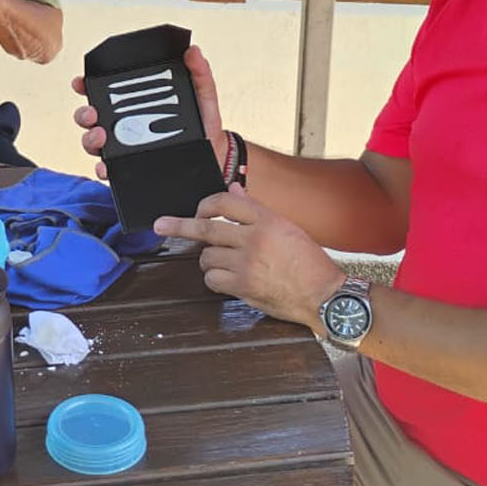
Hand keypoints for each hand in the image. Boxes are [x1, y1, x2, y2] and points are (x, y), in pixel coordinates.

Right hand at [71, 44, 225, 179]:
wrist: (215, 160)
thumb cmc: (205, 127)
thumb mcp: (204, 98)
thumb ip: (199, 74)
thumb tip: (193, 51)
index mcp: (136, 104)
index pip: (105, 92)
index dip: (87, 85)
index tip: (81, 82)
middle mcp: (124, 125)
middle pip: (91, 117)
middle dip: (84, 114)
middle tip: (93, 113)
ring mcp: (124, 148)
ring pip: (93, 143)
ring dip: (89, 139)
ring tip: (101, 136)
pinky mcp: (128, 169)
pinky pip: (108, 170)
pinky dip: (102, 169)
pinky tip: (106, 166)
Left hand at [154, 192, 345, 330]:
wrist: (325, 295)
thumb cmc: (310, 263)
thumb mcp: (287, 227)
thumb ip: (256, 210)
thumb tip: (234, 190)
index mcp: (267, 219)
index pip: (225, 201)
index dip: (205, 205)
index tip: (196, 211)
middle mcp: (254, 238)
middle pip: (205, 228)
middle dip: (179, 225)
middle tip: (161, 225)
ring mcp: (247, 263)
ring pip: (207, 257)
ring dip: (210, 260)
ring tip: (227, 263)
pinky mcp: (243, 286)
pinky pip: (213, 279)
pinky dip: (215, 280)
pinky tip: (229, 279)